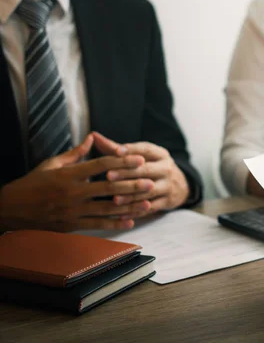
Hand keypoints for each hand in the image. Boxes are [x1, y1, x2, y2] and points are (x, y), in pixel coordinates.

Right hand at [0, 135, 154, 231]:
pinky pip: (97, 224)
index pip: (100, 165)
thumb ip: (75, 153)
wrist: (11, 209)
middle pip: (108, 188)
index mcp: (69, 174)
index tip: (139, 159)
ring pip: (106, 208)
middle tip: (150, 182)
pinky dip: (115, 223)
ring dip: (129, 206)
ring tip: (147, 203)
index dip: (122, 162)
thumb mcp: (52, 164)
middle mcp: (72, 192)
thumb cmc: (33, 183)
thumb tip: (93, 138)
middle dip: (132, 185)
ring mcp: (72, 210)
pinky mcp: (71, 225)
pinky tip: (131, 221)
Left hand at [93, 133, 189, 212]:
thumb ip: (116, 148)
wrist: (179, 185)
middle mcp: (166, 168)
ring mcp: (168, 185)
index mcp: (160, 154)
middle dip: (127, 173)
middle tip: (108, 176)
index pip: (146, 150)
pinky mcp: (167, 201)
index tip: (116, 151)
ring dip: (131, 196)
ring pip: (148, 191)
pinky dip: (136, 212)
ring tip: (114, 199)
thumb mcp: (141, 156)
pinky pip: (151, 208)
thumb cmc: (151, 166)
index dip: (131, 151)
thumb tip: (93, 136)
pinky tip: (122, 216)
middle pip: (146, 170)